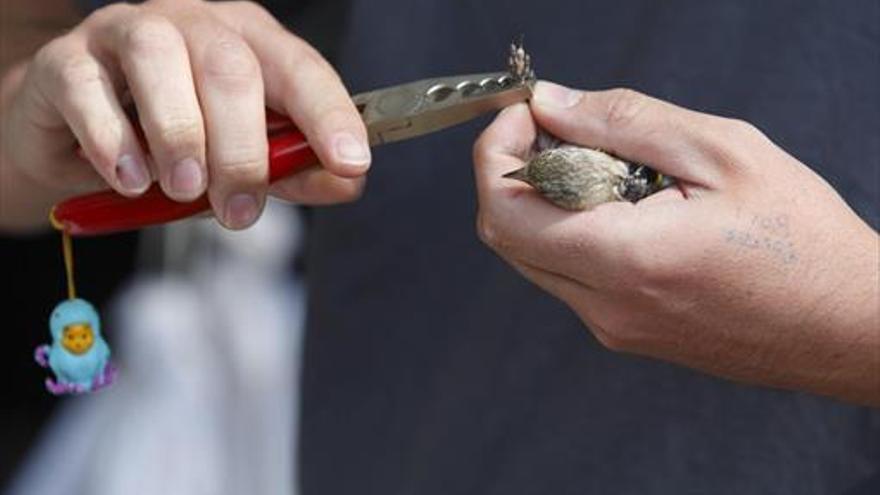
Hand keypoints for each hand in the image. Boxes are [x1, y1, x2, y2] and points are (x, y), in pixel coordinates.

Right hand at [0, 0, 368, 229]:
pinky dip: (112, 140)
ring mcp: (124, 34)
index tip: (351, 161)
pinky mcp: (65, 62)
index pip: (299, 68)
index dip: (329, 114)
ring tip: (183, 189)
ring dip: (179, 134)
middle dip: (242, 148)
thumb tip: (348, 182)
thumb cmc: (169, 143)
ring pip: (157, 58)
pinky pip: (85, 86)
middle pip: (229, 66)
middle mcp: (190, 25)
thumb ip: (292, 168)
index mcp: (246, 42)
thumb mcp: (241, 157)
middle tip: (239, 211)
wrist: (74, 137)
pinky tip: (131, 179)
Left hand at [474, 82, 878, 405]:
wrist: (845, 324)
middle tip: (562, 132)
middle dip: (515, 171)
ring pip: (532, 256)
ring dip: (545, 202)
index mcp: (626, 260)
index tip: (525, 116)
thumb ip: (623, 122)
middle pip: (506, 234)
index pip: (505, 210)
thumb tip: (552, 104)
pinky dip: (571, 231)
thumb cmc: (802, 240)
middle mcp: (605, 306)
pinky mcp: (624, 333)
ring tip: (608, 169)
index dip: (495, 152)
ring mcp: (612, 327)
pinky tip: (625, 208)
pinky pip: (567, 277)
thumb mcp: (721, 151)